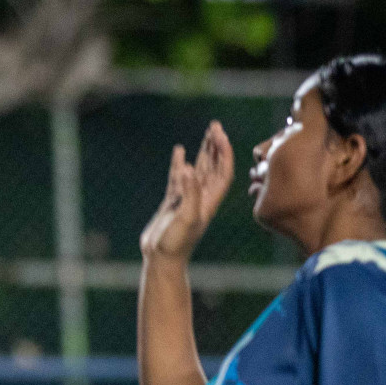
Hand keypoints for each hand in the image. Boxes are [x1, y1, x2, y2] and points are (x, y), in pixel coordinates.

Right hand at [140, 121, 232, 263]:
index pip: (223, 171)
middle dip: (216, 146)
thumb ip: (190, 194)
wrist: (161, 258)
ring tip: (206, 133)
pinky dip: (180, 163)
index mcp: (210, 201)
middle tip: (215, 126)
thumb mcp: (186, 218)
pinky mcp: (174, 201)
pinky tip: (179, 151)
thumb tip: (189, 168)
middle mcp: (202, 197)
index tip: (220, 135)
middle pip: (214, 166)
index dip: (224, 152)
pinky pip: (179, 177)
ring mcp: (188, 198)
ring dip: (204, 151)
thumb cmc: (176, 243)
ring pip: (199, 169)